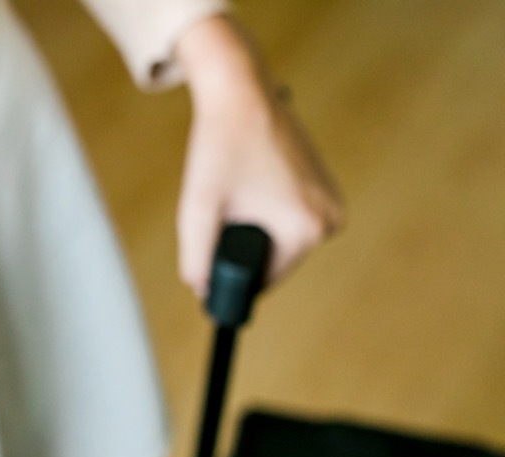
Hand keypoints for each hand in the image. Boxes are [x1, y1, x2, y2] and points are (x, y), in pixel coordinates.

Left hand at [174, 15, 342, 295]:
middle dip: (240, 246)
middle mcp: (330, 219)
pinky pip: (288, 221)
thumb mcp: (197, 210)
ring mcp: (332, 202)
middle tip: (223, 206)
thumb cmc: (219, 147)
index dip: (229, 274)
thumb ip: (196, 260)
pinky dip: (265, 214)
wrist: (241, 93)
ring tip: (237, 191)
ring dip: (252, 230)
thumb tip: (202, 292)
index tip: (210, 247)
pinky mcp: (325, 188)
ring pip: (278, 242)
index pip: (262, 281)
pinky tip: (250, 186)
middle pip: (271, 262)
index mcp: (307, 230)